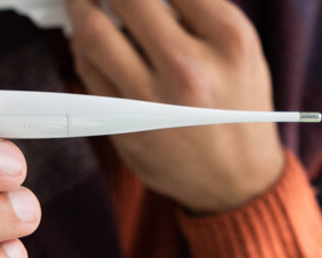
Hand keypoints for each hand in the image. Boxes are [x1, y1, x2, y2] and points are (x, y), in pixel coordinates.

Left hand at [67, 0, 283, 213]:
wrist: (237, 177)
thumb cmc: (237, 103)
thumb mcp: (239, 46)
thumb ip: (196, 8)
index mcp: (228, 39)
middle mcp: (190, 68)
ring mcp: (152, 100)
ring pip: (91, 33)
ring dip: (81, 7)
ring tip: (89, 2)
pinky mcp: (124, 125)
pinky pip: (86, 69)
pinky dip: (83, 45)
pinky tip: (94, 40)